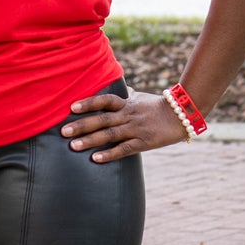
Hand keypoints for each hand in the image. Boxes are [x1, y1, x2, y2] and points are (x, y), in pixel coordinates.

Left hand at [60, 89, 189, 161]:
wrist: (182, 115)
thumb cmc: (157, 106)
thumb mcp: (139, 97)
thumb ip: (125, 94)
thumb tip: (115, 86)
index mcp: (126, 103)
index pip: (104, 100)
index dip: (88, 103)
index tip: (71, 107)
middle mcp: (128, 115)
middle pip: (101, 119)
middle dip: (81, 125)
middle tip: (63, 131)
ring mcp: (135, 129)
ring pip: (109, 135)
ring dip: (90, 140)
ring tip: (73, 146)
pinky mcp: (144, 143)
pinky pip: (124, 149)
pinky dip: (109, 154)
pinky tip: (95, 159)